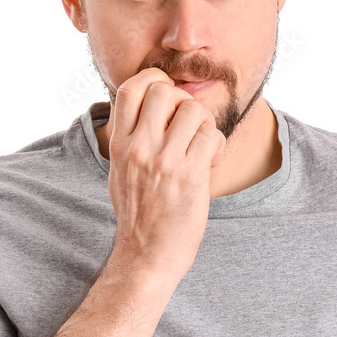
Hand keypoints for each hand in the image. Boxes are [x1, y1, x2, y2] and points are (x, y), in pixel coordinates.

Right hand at [107, 67, 226, 278]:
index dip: (154, 81)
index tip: (167, 99)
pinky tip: (209, 161)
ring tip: (201, 145)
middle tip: (188, 125)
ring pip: (194, 110)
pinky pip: (212, 136)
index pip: (132, 87)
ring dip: (204, 124)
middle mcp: (139, 148)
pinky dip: (217, 145)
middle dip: (183, 101)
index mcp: (120, 144)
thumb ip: (131, 137)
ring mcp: (165, 161)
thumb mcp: (120, 170)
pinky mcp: (190, 176)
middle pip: (165, 90)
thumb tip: (149, 104)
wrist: (147, 255)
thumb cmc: (138, 214)